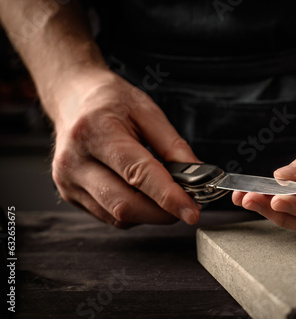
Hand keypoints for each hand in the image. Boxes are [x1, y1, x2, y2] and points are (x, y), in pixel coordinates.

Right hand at [51, 68, 200, 227]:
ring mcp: (68, 182)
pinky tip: (142, 194)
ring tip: (165, 195)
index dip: (168, 197)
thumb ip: (174, 146)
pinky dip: (134, 212)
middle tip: (187, 204)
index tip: (192, 212)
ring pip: (118, 216)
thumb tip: (198, 176)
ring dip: (150, 213)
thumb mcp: (148, 111)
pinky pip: (109, 216)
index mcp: (96, 132)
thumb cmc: (110, 101)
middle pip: (125, 205)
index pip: (137, 174)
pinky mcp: (70, 195)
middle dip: (163, 212)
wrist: (71, 97)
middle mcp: (76, 161)